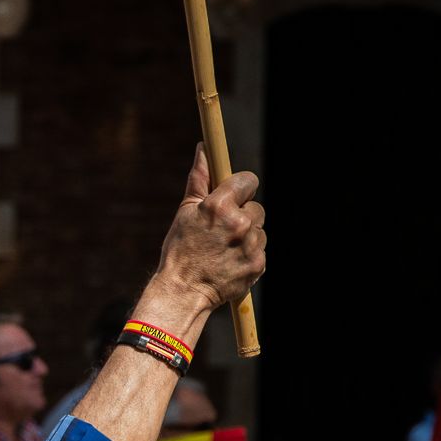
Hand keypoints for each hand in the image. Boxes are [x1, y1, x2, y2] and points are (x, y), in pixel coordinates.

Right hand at [157, 143, 265, 309]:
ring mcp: (251, 245)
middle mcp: (239, 223)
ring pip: (259, 230)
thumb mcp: (186, 211)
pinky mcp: (259, 264)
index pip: (248, 180)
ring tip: (224, 249)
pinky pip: (260, 250)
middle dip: (243, 215)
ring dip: (247, 236)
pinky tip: (230, 262)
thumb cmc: (180, 250)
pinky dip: (249, 255)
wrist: (183, 292)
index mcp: (219, 206)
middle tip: (222, 231)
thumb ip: (200, 178)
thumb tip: (204, 147)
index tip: (234, 195)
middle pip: (256, 207)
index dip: (240, 187)